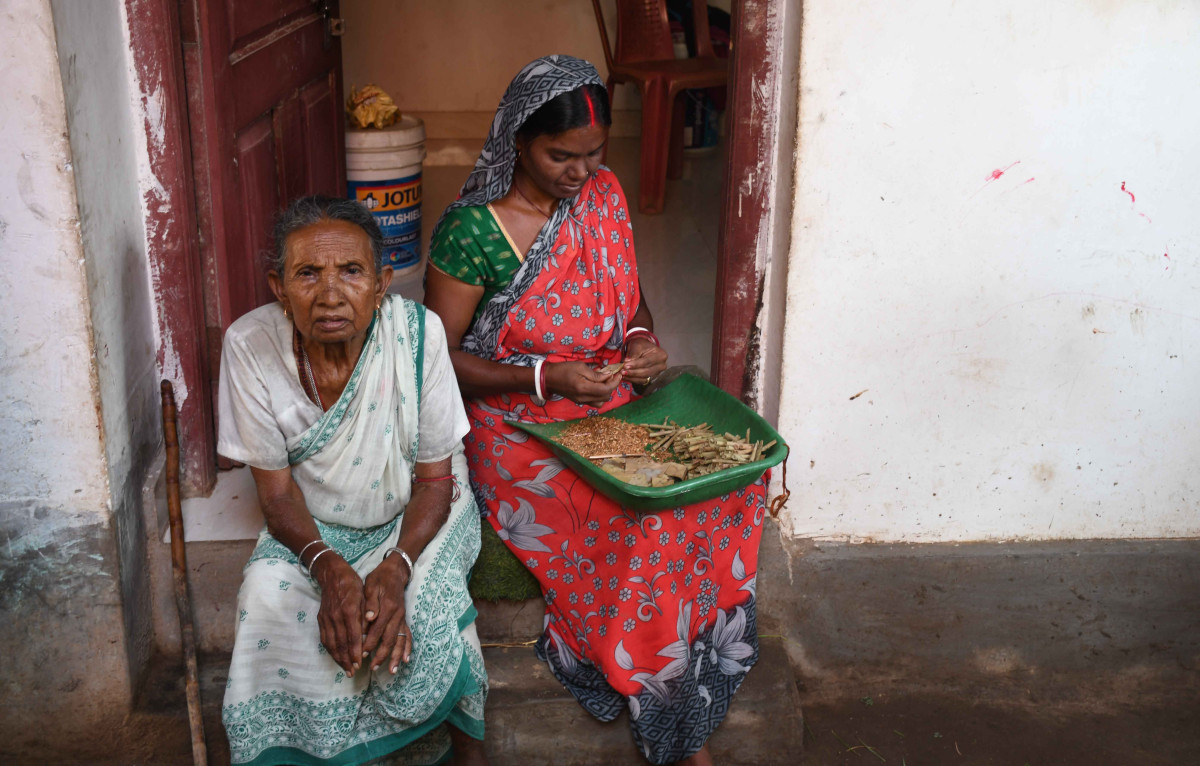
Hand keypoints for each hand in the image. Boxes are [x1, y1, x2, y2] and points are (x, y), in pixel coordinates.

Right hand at [313, 553, 365, 675]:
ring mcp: (326, 618)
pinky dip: (330, 650)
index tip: (360, 664)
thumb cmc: (353, 584)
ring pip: (331, 643)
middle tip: (353, 672)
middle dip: (347, 659)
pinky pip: (324, 638)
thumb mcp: (364, 596)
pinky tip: (335, 657)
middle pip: (341, 643)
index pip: (353, 636)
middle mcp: (336, 616)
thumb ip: (366, 615)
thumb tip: (368, 633)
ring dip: (338, 658)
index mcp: (349, 610)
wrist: (332, 574)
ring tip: (345, 669)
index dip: (355, 652)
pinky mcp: (321, 619)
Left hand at [362, 555, 411, 673]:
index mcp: (388, 607)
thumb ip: (370, 602)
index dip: (370, 642)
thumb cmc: (379, 579)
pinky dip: (408, 648)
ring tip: (392, 670)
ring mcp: (402, 618)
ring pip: (400, 640)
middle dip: (382, 654)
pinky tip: (407, 660)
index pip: (377, 629)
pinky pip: (408, 636)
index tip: (362, 654)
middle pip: (390, 639)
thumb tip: (369, 617)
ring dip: (396, 656)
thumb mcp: (371, 585)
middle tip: (373, 667)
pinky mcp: (403, 619)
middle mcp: (397, 615)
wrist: (395, 571)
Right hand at [544, 361, 622, 406]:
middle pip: (606, 397)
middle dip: (612, 386)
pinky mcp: (580, 401)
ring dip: (606, 392)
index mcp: (584, 388)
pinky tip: (597, 386)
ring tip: (604, 381)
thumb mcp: (580, 367)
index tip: (618, 374)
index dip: (615, 382)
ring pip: (601, 402)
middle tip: (611, 375)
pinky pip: (594, 402)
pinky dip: (599, 395)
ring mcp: (581, 401)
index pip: (606, 389)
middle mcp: (583, 398)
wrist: (548, 379)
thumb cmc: (563, 369)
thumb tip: (608, 376)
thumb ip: (595, 374)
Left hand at [621, 338, 667, 385]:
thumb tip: (627, 362)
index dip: (636, 364)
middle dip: (633, 372)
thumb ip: (633, 353)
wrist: (644, 349)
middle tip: (622, 371)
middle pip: (646, 371)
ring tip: (622, 374)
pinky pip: (642, 381)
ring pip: (644, 378)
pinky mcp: (652, 378)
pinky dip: (633, 380)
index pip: (647, 362)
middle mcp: (662, 366)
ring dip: (632, 377)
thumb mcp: (637, 345)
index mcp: (661, 355)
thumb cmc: (641, 345)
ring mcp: (657, 373)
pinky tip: (625, 377)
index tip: (625, 365)